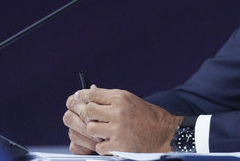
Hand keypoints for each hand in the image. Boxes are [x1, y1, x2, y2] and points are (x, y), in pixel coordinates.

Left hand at [63, 86, 182, 154]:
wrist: (163, 132)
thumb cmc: (145, 115)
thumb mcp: (129, 100)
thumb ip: (109, 98)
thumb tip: (88, 94)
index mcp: (120, 98)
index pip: (92, 94)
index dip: (80, 96)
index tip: (76, 99)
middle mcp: (118, 111)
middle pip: (87, 111)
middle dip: (84, 115)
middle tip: (85, 117)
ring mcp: (118, 129)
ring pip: (90, 129)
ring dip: (93, 131)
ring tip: (101, 131)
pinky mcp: (119, 145)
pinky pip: (99, 146)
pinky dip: (102, 146)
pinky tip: (109, 142)